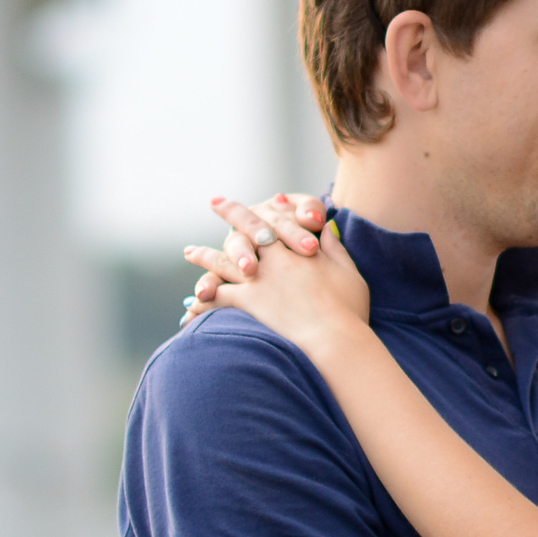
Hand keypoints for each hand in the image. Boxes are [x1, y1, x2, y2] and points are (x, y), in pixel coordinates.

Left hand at [185, 211, 373, 350]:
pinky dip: (203, 300)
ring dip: (205, 256)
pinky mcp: (249, 303)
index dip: (263, 208)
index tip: (259, 198)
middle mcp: (273, 260)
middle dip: (230, 214)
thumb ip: (334, 249)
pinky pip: (218, 297)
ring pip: (224, 263)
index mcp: (295, 250)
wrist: (335, 338)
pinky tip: (191, 304)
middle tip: (215, 201)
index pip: (272, 220)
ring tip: (190, 251)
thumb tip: (327, 229)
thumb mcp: (347, 272)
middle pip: (245, 231)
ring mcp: (259, 280)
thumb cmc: (347, 309)